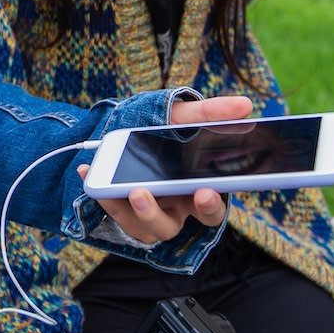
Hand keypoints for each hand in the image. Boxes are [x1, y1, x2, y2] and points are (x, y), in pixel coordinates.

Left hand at [80, 94, 249, 245]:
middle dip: (156, 214)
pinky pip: (114, 213)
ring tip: (124, 188)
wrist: (125, 128)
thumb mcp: (182, 116)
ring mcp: (147, 212)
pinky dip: (102, 193)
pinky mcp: (123, 211)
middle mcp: (172, 207)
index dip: (210, 205)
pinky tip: (88, 169)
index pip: (210, 209)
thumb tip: (246, 104)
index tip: (205, 192)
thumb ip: (210, 113)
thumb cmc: (163, 127)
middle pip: (170, 226)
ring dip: (130, 211)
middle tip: (142, 194)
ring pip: (142, 227)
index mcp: (195, 189)